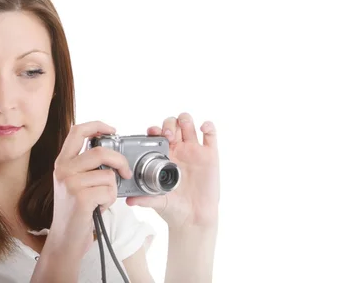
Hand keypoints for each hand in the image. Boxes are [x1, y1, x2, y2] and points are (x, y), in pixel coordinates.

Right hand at [47, 121, 132, 260]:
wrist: (65, 239)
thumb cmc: (75, 211)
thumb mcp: (73, 182)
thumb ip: (85, 165)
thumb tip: (110, 152)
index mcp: (62, 162)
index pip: (77, 131)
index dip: (97, 125)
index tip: (112, 130)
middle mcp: (63, 169)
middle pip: (100, 152)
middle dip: (120, 162)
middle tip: (126, 173)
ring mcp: (70, 183)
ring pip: (108, 175)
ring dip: (112, 190)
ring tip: (101, 199)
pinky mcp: (80, 198)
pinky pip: (109, 191)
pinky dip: (110, 201)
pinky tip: (98, 208)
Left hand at [126, 112, 219, 228]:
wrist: (193, 218)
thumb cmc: (173, 207)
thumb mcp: (157, 201)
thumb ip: (144, 199)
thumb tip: (129, 201)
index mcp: (163, 156)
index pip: (157, 134)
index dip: (154, 130)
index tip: (152, 133)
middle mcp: (178, 150)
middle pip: (172, 124)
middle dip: (169, 125)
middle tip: (168, 136)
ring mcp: (194, 151)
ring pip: (189, 124)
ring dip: (184, 121)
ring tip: (182, 131)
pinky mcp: (210, 155)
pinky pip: (211, 135)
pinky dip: (208, 126)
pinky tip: (203, 128)